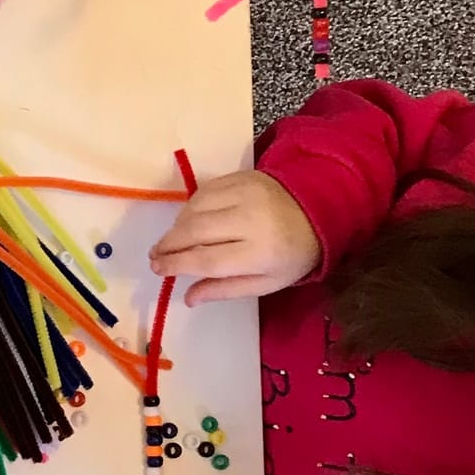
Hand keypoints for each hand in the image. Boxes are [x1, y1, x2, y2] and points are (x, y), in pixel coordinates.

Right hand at [148, 169, 318, 303]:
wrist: (318, 210)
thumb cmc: (291, 254)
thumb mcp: (266, 283)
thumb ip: (226, 290)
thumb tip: (188, 297)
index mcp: (261, 252)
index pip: (207, 260)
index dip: (177, 265)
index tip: (158, 269)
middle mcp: (251, 219)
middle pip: (195, 231)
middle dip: (169, 245)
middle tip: (155, 256)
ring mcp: (245, 193)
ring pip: (194, 209)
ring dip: (176, 226)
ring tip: (171, 241)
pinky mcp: (240, 177)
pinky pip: (202, 192)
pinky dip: (189, 208)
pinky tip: (188, 221)